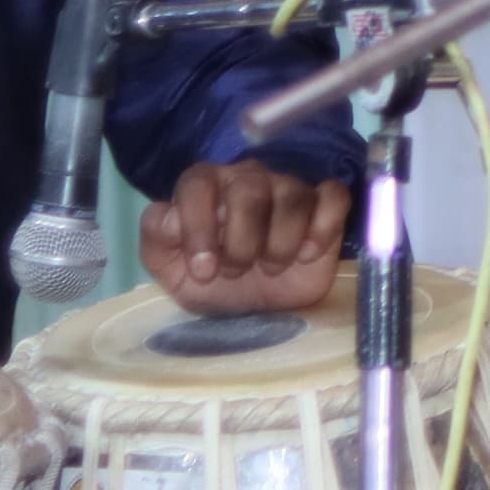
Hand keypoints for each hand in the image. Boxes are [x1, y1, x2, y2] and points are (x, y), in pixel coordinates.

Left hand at [140, 162, 350, 313]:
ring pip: (292, 196)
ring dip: (279, 243)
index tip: (204, 270)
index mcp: (206, 186)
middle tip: (237, 271)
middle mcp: (248, 178)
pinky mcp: (326, 207)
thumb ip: (157, 239)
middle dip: (241, 241)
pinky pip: (333, 198)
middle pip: (249, 190)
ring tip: (271, 268)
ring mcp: (290, 189)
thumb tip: (169, 217)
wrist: (258, 310)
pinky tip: (307, 253)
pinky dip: (322, 228)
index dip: (198, 227)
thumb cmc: (213, 283)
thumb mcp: (171, 271)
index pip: (198, 183)